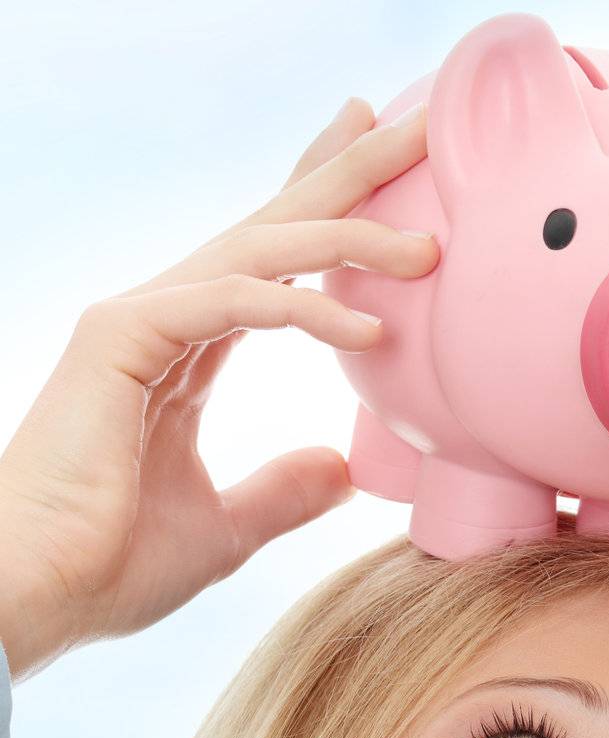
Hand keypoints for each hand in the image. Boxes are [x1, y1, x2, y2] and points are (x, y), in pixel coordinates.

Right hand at [0, 98, 438, 680]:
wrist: (41, 595)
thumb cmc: (111, 565)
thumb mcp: (224, 529)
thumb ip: (280, 494)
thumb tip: (342, 470)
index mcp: (184, 352)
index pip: (267, 264)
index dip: (322, 211)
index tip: (377, 164)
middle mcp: (164, 319)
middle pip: (268, 228)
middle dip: (342, 176)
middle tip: (412, 128)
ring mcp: (139, 321)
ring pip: (258, 251)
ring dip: (345, 237)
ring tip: (424, 247)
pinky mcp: (122, 338)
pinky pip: (230, 303)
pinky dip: (300, 312)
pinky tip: (366, 331)